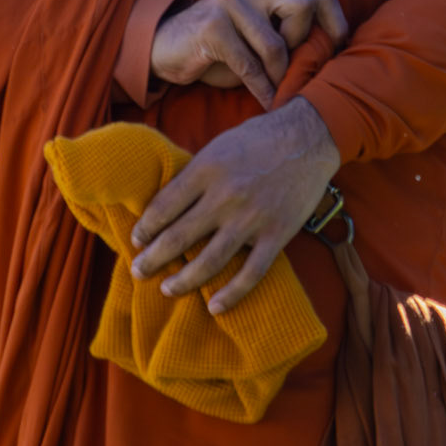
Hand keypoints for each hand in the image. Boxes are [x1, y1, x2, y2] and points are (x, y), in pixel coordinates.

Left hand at [130, 96, 340, 313]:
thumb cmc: (258, 139)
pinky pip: (251, 272)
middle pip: (179, 236)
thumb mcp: (218, 146)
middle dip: (153, 258)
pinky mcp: (277, 234)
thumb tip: (165, 205)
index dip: (145, 228)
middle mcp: (226, 196)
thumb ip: (195, 175)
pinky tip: (214, 307)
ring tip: (166, 289)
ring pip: (209, 261)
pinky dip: (231, 294)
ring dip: (183, 281)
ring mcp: (252, 218)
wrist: (309, 137)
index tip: (136, 240)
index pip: (164, 206)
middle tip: (138, 271)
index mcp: (207, 169)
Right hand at [149, 0, 346, 108]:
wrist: (163, 49)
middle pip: (304, 7)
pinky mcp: (211, 26)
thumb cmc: (218, 49)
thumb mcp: (258, 37)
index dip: (335, 23)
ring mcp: (228, 1)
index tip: (338, 50)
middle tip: (293, 67)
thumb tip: (328, 56)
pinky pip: (249, 64)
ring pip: (275, 44)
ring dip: (278, 76)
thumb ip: (287, 36)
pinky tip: (265, 100)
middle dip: (303, 45)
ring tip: (276, 90)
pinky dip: (260, 88)